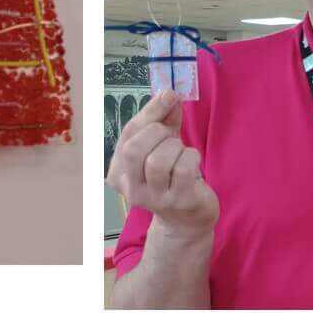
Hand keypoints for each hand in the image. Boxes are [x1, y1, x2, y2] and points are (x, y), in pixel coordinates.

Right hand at [106, 90, 218, 239]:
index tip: (169, 95)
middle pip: (134, 149)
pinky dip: (190, 157)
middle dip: (158, 132)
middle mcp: (131, 188)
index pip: (127, 136)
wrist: (187, 219)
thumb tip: (168, 94)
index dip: (149, 112)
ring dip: (175, 147)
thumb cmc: (172, 175)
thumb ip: (163, 119)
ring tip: (181, 152)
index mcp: (120, 171)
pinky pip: (182, 170)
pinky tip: (192, 161)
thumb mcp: (163, 144)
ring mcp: (154, 198)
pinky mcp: (179, 202)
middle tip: (171, 136)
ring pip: (158, 160)